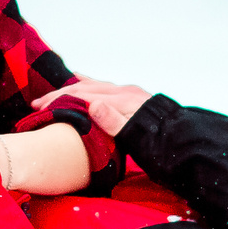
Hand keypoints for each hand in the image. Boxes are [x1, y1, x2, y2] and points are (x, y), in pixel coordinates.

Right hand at [32, 79, 152, 136]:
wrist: (189, 144)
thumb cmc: (162, 146)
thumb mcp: (138, 138)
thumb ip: (115, 121)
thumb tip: (93, 104)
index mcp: (123, 100)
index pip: (83, 96)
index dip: (59, 100)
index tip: (39, 108)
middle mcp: (126, 93)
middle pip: (87, 89)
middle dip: (61, 95)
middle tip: (38, 104)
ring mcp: (131, 94)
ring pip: (96, 87)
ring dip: (73, 90)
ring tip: (55, 94)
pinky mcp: (135, 98)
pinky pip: (107, 88)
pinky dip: (91, 85)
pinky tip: (83, 82)